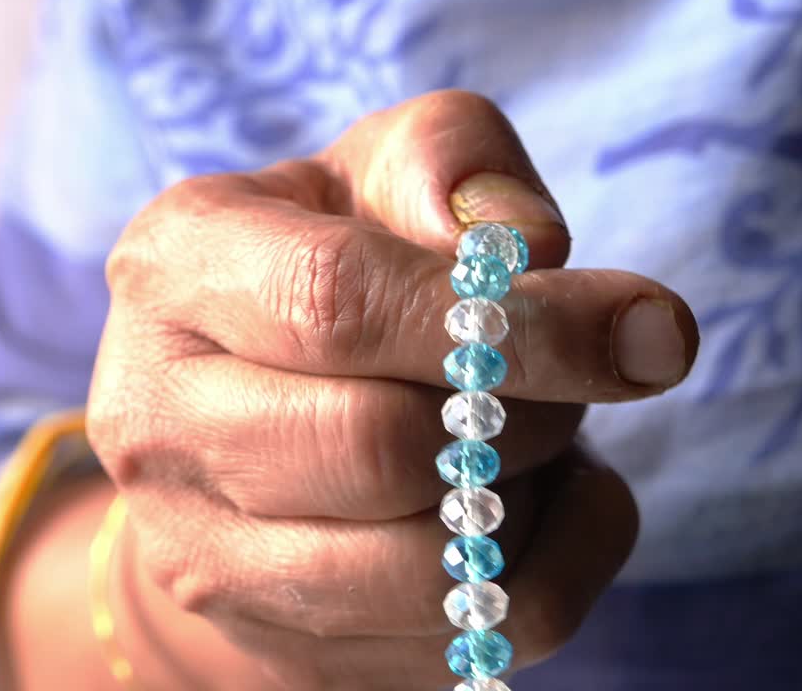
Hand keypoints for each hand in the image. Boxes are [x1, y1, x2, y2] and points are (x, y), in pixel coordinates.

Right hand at [87, 90, 698, 689]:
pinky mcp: (276, 653)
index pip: (336, 302)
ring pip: (422, 574)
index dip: (512, 320)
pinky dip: (552, 575)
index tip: (644, 324)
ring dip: (533, 503)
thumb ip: (448, 160)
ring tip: (535, 445)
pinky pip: (472, 643)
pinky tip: (531, 513)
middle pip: (376, 448)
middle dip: (527, 416)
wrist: (236, 419)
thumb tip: (529, 248)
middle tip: (572, 386)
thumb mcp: (373, 171)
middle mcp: (156, 423)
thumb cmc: (325, 270)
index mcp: (175, 269)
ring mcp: (202, 558)